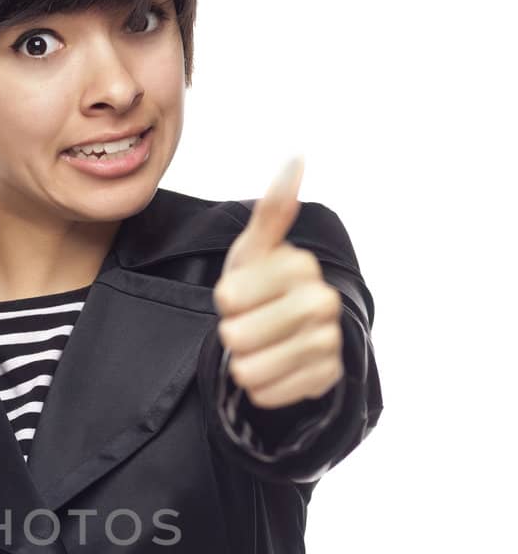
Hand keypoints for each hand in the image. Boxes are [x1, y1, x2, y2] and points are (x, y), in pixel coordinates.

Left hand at [212, 156, 343, 409]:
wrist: (291, 336)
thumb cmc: (263, 286)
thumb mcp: (256, 250)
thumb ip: (271, 212)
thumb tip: (297, 158)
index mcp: (299, 267)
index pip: (228, 298)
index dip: (225, 301)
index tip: (242, 296)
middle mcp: (322, 302)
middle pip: (237, 336)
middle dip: (233, 335)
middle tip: (251, 324)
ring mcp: (328, 342)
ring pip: (250, 371)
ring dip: (244, 364)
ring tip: (260, 348)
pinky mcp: (326, 378)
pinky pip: (267, 395)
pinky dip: (262, 388)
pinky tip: (275, 368)